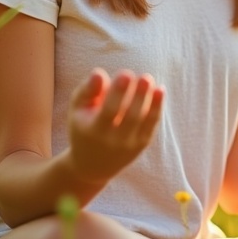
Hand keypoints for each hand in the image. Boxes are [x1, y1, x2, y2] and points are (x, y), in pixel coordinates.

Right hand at [65, 69, 164, 184]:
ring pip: (144, 121)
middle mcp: (114, 140)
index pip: (109, 112)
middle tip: (144, 77)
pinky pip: (152, 124)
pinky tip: (160, 89)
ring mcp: (130, 144)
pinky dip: (157, 107)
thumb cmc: (83, 126)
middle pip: (130, 117)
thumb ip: (87, 90)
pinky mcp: (142, 144)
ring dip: (151, 100)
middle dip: (139, 96)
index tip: (125, 73)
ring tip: (149, 79)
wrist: (93, 165)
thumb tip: (99, 73)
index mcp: (94, 131)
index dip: (118, 93)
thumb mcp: (77, 109)